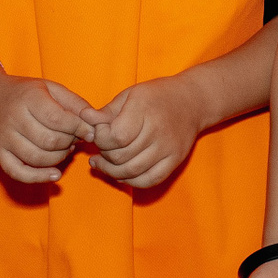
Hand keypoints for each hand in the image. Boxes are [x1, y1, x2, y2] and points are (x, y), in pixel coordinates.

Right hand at [0, 74, 95, 183]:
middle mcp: (13, 119)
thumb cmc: (25, 93)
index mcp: (29, 99)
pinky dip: (38, 177)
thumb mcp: (51, 89)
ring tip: (66, 149)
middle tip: (76, 139)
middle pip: (49, 141)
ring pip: (37, 158)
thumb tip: (96, 120)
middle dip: (70, 143)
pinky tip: (55, 175)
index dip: (79, 128)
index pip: (58, 119)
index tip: (90, 132)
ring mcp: (3, 139)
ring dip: (59, 158)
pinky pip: (17, 172)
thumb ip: (75, 103)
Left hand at [88, 76, 209, 188]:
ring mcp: (168, 148)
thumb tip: (84, 118)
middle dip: (103, 155)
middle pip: (120, 156)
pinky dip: (131, 181)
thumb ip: (106, 111)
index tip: (99, 133)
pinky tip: (121, 174)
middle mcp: (158, 131)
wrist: (193, 101)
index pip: (114, 137)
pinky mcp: (175, 160)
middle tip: (100, 149)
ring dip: (111, 171)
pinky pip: (149, 180)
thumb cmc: (157, 96)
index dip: (100, 139)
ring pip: (132, 172)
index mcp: (144, 110)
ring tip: (102, 164)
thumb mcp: (130, 95)